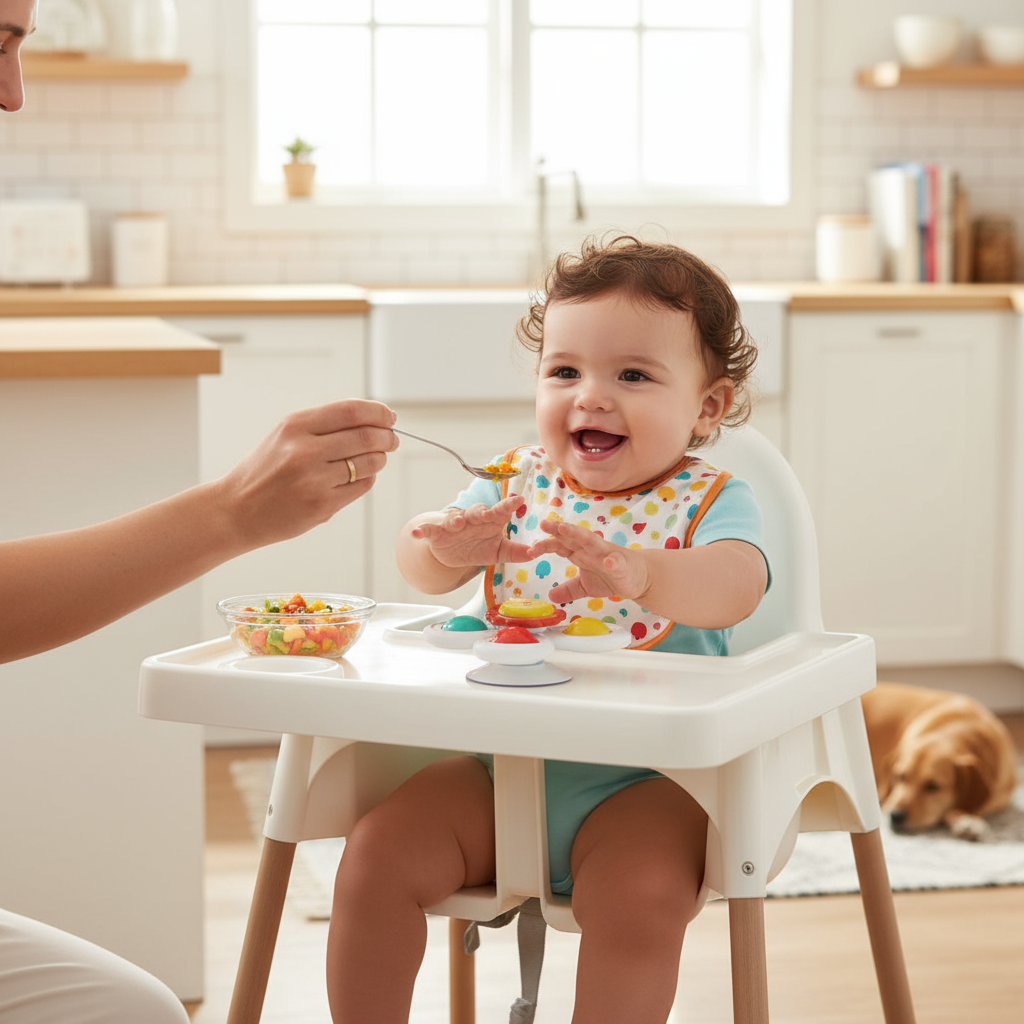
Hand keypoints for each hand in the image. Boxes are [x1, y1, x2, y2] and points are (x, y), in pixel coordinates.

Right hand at [215, 399, 397, 548]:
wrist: (236, 509)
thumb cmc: (265, 470)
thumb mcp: (284, 435)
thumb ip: (324, 425)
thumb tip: (374, 419)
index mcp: (295, 426)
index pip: (350, 411)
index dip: (377, 412)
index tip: (389, 416)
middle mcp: (304, 451)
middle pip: (366, 437)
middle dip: (387, 437)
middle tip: (392, 439)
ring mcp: (314, 480)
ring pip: (369, 463)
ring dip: (380, 458)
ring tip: (377, 458)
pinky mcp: (322, 505)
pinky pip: (361, 486)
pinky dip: (368, 478)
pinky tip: (360, 476)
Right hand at [411, 494, 533, 568]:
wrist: (453, 552)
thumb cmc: (479, 546)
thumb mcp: (498, 551)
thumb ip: (515, 552)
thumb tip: (535, 553)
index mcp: (490, 521)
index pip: (501, 511)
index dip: (509, 505)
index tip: (519, 500)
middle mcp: (472, 519)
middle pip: (477, 511)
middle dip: (482, 511)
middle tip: (487, 514)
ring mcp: (454, 525)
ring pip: (454, 518)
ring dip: (455, 519)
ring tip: (457, 522)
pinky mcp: (437, 533)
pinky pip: (429, 530)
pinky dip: (422, 530)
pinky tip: (416, 533)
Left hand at [527, 519, 650, 604]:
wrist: (638, 578)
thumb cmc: (611, 577)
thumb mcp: (585, 586)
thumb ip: (569, 589)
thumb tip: (550, 596)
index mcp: (581, 553)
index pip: (560, 546)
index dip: (546, 546)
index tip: (530, 549)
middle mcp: (591, 549)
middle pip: (572, 538)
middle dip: (558, 531)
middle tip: (543, 524)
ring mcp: (607, 555)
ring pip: (591, 541)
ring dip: (578, 534)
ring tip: (564, 529)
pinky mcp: (622, 565)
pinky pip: (616, 563)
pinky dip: (613, 562)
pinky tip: (608, 562)